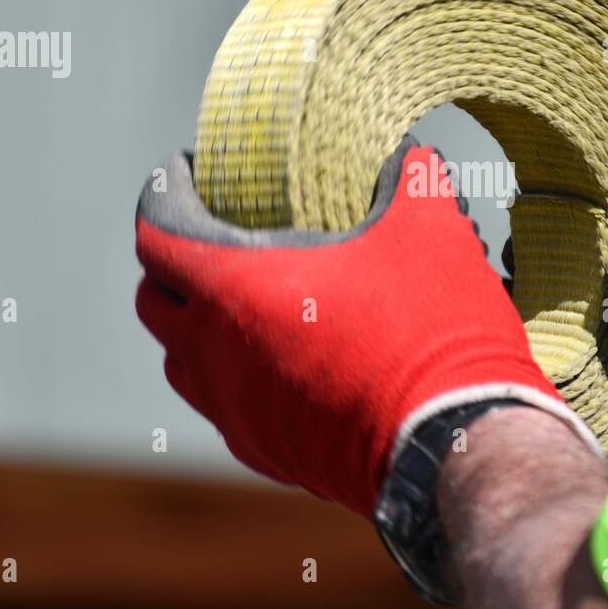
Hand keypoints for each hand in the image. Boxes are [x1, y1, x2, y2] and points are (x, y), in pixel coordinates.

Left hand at [134, 138, 593, 517]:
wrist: (453, 447)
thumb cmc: (432, 333)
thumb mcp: (431, 231)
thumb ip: (411, 178)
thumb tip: (410, 156)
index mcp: (235, 290)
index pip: (157, 234)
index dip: (164, 194)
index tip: (188, 173)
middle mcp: (214, 355)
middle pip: (154, 302)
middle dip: (171, 263)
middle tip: (214, 235)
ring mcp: (235, 411)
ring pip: (182, 363)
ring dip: (196, 327)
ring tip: (244, 302)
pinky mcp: (264, 452)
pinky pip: (225, 407)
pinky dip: (235, 376)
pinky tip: (284, 362)